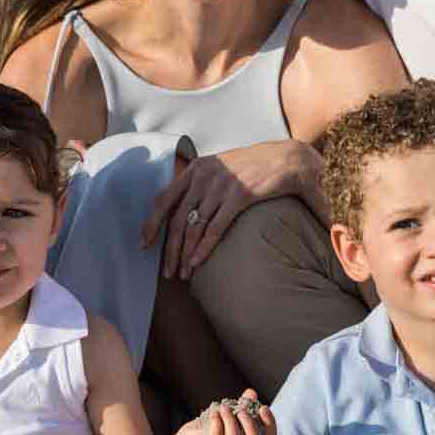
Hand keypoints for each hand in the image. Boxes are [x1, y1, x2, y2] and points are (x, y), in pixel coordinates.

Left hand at [142, 141, 318, 279]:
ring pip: (193, 227)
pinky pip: (215, 227)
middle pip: (177, 219)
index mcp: (196, 169)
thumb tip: (187, 208)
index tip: (145, 244)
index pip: (164, 199)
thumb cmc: (256, 167)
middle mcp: (204, 175)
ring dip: (185, 254)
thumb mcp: (221, 169)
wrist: (289, 159)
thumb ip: (202, 184)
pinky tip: (197, 263)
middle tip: (167, 271)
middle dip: (170, 249)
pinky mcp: (239, 195)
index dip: (152, 224)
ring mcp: (221, 185)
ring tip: (183, 275)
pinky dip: (204, 248)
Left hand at [166, 390, 275, 434]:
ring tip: (224, 408)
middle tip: (241, 410)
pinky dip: (216, 421)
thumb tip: (251, 393)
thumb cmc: (211, 428)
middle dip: (251, 426)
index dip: (270, 423)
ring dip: (231, 422)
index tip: (263, 407)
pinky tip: (214, 412)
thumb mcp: (229, 415)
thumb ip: (242, 405)